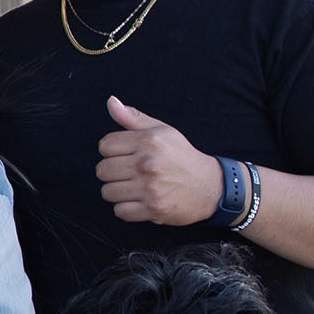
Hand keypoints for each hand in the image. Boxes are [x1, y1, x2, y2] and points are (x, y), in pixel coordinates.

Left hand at [96, 96, 220, 225]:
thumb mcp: (162, 131)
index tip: (126, 155)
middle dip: (113, 172)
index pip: (105, 146)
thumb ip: (133, 118)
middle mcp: (147, 164)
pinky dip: (126, 209)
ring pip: (107, 192)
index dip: (113, 151)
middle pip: (102, 170)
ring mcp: (150, 188)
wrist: (211, 186)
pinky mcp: (153, 209)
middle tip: (131, 173)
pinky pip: (120, 211)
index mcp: (148, 142)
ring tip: (135, 187)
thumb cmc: (182, 157)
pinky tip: (140, 201)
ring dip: (118, 191)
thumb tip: (111, 101)